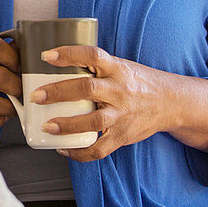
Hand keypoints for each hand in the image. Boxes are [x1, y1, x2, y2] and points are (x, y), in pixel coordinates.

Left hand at [32, 45, 177, 161]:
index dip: (69, 54)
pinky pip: (100, 148)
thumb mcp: (119, 66)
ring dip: (67, 125)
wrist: (171, 102)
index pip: (92, 55)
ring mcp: (122, 114)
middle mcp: (119, 90)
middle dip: (59, 92)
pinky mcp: (123, 135)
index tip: (46, 56)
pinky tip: (63, 148)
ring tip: (47, 126)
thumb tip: (54, 64)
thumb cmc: (136, 82)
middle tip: (37, 96)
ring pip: (94, 121)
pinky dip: (80, 152)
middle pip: (87, 89)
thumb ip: (93, 67)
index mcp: (116, 68)